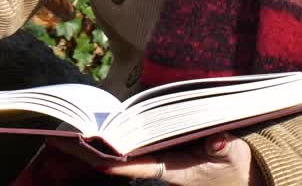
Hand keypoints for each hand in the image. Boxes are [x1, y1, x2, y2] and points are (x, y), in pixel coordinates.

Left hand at [47, 132, 265, 185]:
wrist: (244, 177)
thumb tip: (214, 139)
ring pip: (120, 153)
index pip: (129, 166)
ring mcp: (157, 160)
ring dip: (95, 143)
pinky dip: (113, 136)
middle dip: (87, 149)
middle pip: (115, 160)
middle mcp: (157, 166)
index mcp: (169, 170)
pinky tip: (95, 125)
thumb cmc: (236, 168)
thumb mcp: (233, 156)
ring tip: (66, 129)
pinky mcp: (162, 152)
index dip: (104, 157)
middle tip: (57, 136)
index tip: (80, 147)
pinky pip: (132, 144)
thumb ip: (223, 147)